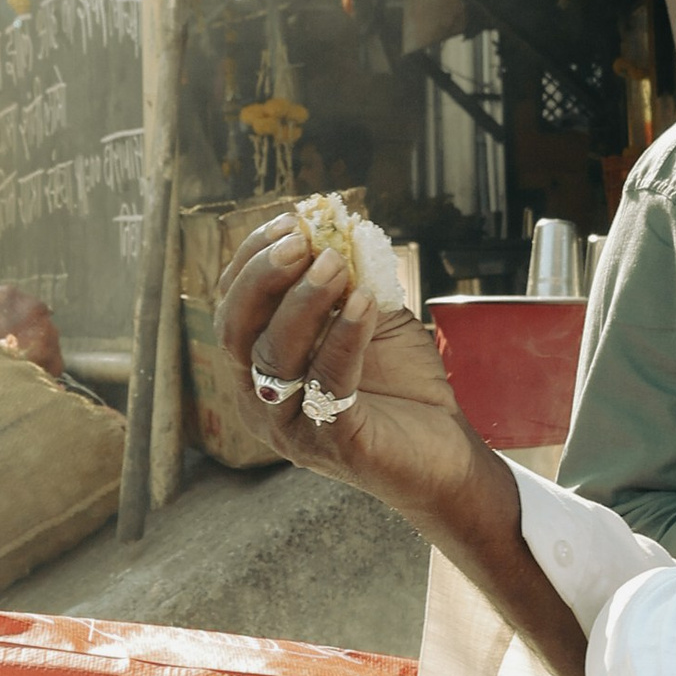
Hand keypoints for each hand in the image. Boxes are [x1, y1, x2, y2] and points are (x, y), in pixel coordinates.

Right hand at [216, 218, 490, 529]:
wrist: (443, 453)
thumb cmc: (400, 384)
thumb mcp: (369, 317)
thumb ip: (349, 279)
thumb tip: (338, 226)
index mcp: (256, 366)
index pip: (231, 305)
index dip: (251, 259)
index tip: (288, 222)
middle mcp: (258, 400)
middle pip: (234, 330)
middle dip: (263, 277)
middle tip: (302, 242)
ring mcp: (289, 427)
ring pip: (272, 356)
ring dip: (303, 302)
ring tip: (336, 265)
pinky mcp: (330, 444)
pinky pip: (325, 383)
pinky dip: (342, 337)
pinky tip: (365, 303)